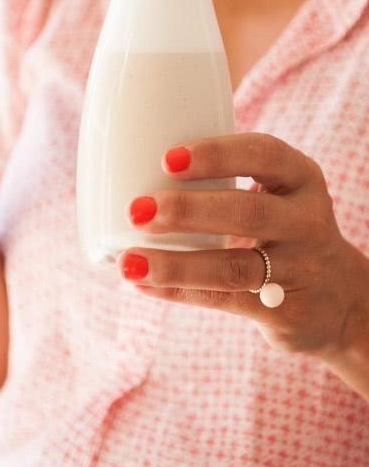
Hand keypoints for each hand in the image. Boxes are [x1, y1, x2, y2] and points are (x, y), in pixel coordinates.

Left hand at [119, 133, 368, 356]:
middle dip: (187, 210)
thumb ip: (219, 182)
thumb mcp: (272, 197)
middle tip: (136, 210)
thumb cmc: (278, 232)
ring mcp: (299, 269)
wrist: (339, 300)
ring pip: (234, 267)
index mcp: (298, 180)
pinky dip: (178, 292)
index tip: (166, 159)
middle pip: (247, 212)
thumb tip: (127, 167)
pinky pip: (225, 300)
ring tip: (129, 261)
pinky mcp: (285, 311)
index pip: (264, 154)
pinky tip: (142, 284)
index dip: (216, 154)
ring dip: (175, 264)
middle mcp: (305, 221)